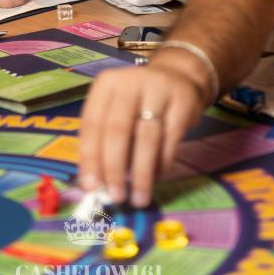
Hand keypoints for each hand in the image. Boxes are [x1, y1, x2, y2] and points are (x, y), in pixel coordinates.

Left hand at [79, 51, 205, 207]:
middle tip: (115, 196)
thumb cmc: (138, 101)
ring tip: (138, 197)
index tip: (91, 186)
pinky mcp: (182, 102)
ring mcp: (159, 89)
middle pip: (118, 129)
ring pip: (146, 137)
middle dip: (114, 168)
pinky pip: (170, 139)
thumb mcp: (115, 108)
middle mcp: (131, 81)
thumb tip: (95, 183)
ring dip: (141, 173)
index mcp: (107, 83)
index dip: (90, 157)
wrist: (177, 77)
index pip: (92, 122)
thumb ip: (103, 139)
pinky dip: (162, 162)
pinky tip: (156, 176)